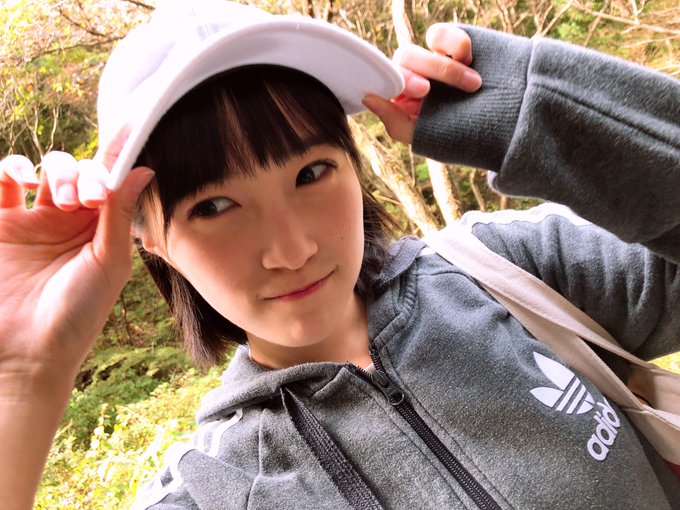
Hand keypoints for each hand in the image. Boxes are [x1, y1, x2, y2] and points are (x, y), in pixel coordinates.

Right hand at [0, 137, 153, 389]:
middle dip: (85, 174)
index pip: (110, 182)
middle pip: (80, 170)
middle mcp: (70, 221)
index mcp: (102, 229)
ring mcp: (32, 220)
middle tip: (87, 200)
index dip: (118, 158)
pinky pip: (2, 181)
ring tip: (59, 201)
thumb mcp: (108, 262)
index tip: (130, 129)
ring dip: (56, 171)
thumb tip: (144, 169)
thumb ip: (120, 214)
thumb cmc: (77, 315)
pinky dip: (10, 167)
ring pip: (44, 168)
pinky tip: (21, 178)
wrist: (25, 353)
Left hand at [363, 24, 481, 143]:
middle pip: (406, 59)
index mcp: (406, 99)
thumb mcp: (429, 137)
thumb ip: (396, 122)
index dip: (404, 81)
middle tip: (451, 86)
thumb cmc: (468, 137)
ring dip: (446, 65)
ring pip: (423, 45)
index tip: (424, 91)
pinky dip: (455, 43)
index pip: (391, 80)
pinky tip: (470, 59)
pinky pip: (442, 34)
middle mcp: (418, 76)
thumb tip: (368, 98)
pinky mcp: (456, 45)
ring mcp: (436, 59)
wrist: (511, 126)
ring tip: (473, 84)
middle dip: (430, 73)